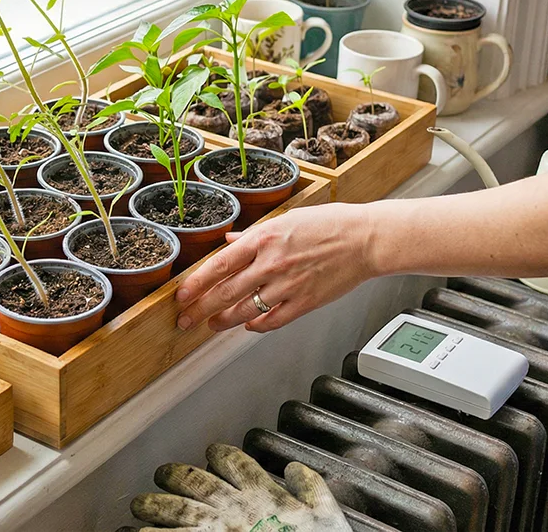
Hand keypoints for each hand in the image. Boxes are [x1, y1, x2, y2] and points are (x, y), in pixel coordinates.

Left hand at [121, 444, 350, 531]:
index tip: (212, 453)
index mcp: (260, 495)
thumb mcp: (326, 514)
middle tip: (161, 475)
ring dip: (156, 506)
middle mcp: (234, 509)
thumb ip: (311, 487)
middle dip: (175, 476)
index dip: (220, 455)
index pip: (234, 462)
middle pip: (195, 484)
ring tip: (139, 506)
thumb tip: (294, 469)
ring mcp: (217, 531)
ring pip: (178, 510)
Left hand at [176, 204, 374, 332]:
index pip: (219, 265)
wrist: (365, 239)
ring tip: (211, 324)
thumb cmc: (329, 225)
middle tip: (185, 320)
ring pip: (246, 310)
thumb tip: (230, 241)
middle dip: (201, 309)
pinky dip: (257, 326)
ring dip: (224, 320)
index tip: (181, 295)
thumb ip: (254, 235)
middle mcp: (271, 263)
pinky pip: (273, 320)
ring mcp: (288, 285)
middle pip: (226, 292)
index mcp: (263, 238)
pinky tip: (248, 326)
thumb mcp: (286, 220)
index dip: (196, 283)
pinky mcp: (305, 302)